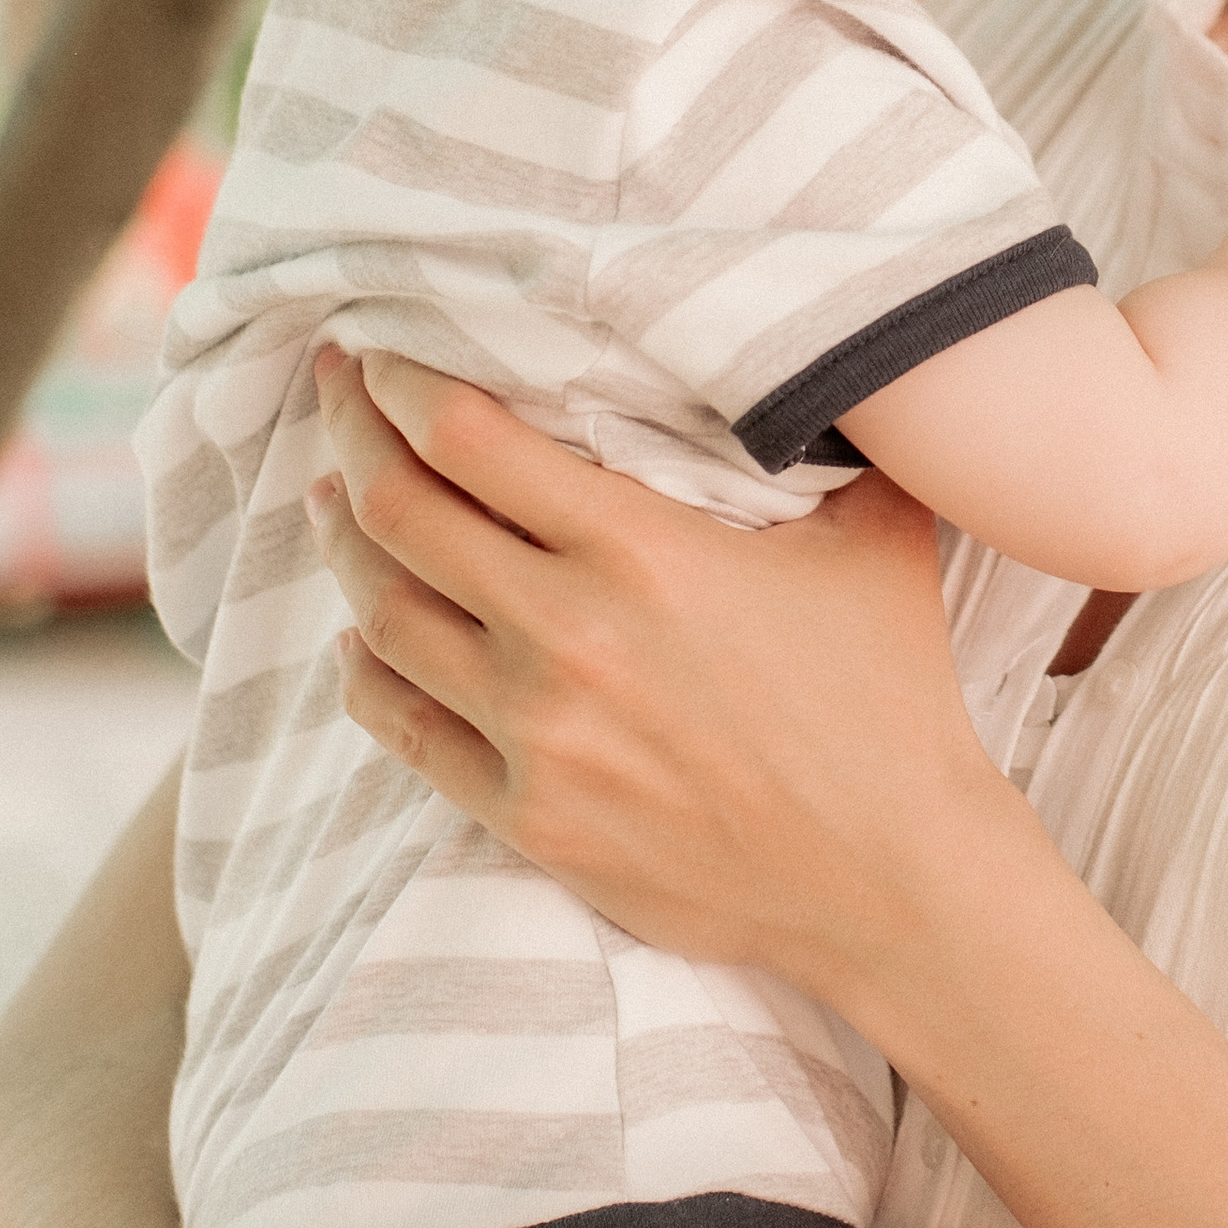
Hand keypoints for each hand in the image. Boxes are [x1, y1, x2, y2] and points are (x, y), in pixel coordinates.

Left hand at [311, 347, 1035, 1005]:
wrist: (889, 876)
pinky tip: (363, 637)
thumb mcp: (877, 537)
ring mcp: (537, 733)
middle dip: (352, 433)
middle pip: (399, 511)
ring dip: (344, 543)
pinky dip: (366, 670)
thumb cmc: (891, 695)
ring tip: (336, 498)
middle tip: (337, 394)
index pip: (469, 439)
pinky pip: (403, 727)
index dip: (404, 382)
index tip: (383, 352)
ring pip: (383, 614)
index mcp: (641, 550)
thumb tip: (826, 353)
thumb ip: (833, 436)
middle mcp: (568, 634)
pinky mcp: (528, 816)